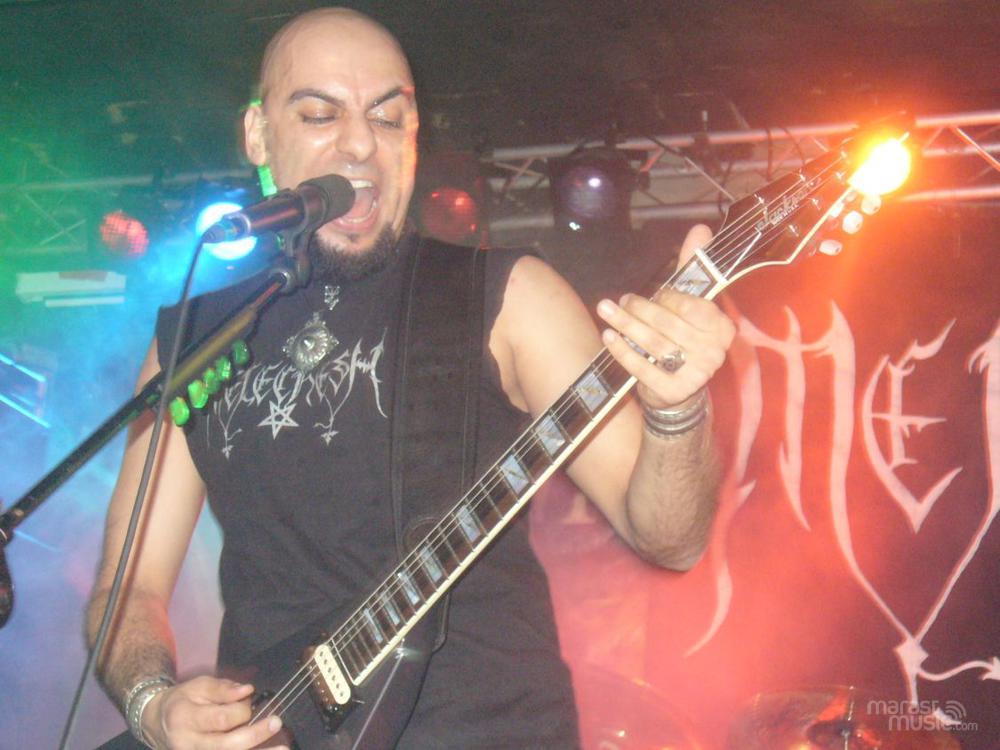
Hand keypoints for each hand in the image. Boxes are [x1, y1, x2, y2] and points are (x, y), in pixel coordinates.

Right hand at [142, 676, 288, 749]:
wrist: (156, 722)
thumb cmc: (183, 700)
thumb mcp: (198, 686)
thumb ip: (223, 689)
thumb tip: (248, 691)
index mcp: (186, 718)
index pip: (220, 719)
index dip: (241, 711)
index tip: (251, 700)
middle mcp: (188, 744)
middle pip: (226, 746)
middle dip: (255, 735)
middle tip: (277, 722)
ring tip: (283, 748)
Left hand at [596, 224, 735, 409]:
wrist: (678, 389)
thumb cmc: (682, 337)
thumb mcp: (689, 304)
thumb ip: (693, 268)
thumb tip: (701, 228)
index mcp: (722, 328)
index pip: (691, 306)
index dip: (668, 298)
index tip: (653, 293)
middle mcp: (714, 353)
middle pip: (668, 325)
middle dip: (639, 309)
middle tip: (621, 301)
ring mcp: (695, 375)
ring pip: (653, 344)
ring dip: (626, 325)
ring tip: (606, 310)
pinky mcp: (673, 391)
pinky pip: (642, 367)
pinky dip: (622, 351)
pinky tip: (609, 336)